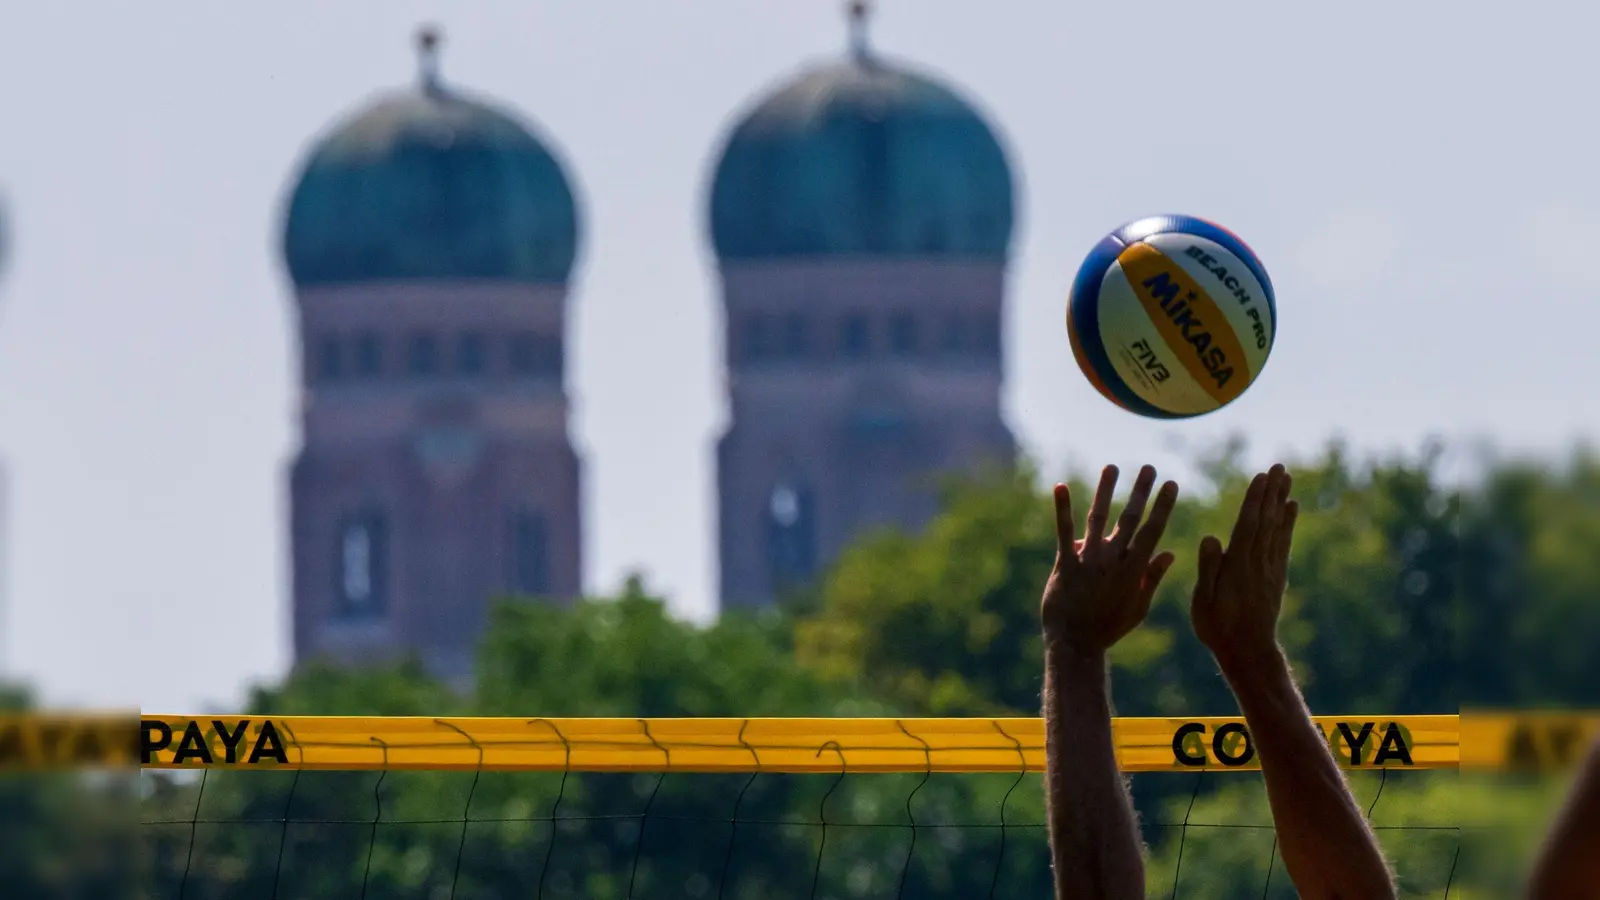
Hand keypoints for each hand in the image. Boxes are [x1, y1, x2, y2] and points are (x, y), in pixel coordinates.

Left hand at [1042, 464, 1178, 656]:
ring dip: (1105, 491)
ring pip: (1098, 518)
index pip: (1152, 532)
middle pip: (1129, 519)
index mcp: (1133, 571)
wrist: (1075, 644)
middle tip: (1149, 467)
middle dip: (1140, 492)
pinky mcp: (1066, 564)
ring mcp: (1089, 561)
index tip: (1172, 484)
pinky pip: (1064, 532)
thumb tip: (1169, 553)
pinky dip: (1062, 509)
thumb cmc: (1108, 627)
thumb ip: (1151, 578)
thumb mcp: (1137, 607)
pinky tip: (1060, 486)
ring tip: (1112, 466)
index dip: (1162, 507)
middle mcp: (1113, 561)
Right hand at [1191, 464, 1298, 669]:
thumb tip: (1211, 537)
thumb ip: (1209, 569)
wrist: (1248, 652)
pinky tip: (1291, 508)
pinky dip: (1288, 523)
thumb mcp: (1203, 602)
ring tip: (1287, 478)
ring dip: (1281, 501)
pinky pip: (1283, 543)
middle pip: (1266, 521)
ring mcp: (1270, 569)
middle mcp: (1258, 564)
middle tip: (1279, 466)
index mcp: (1238, 567)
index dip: (1255, 500)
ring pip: (1277, 528)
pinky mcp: (1276, 576)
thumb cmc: (1218, 628)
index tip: (1261, 477)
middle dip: (1271, 492)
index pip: (1248, 526)